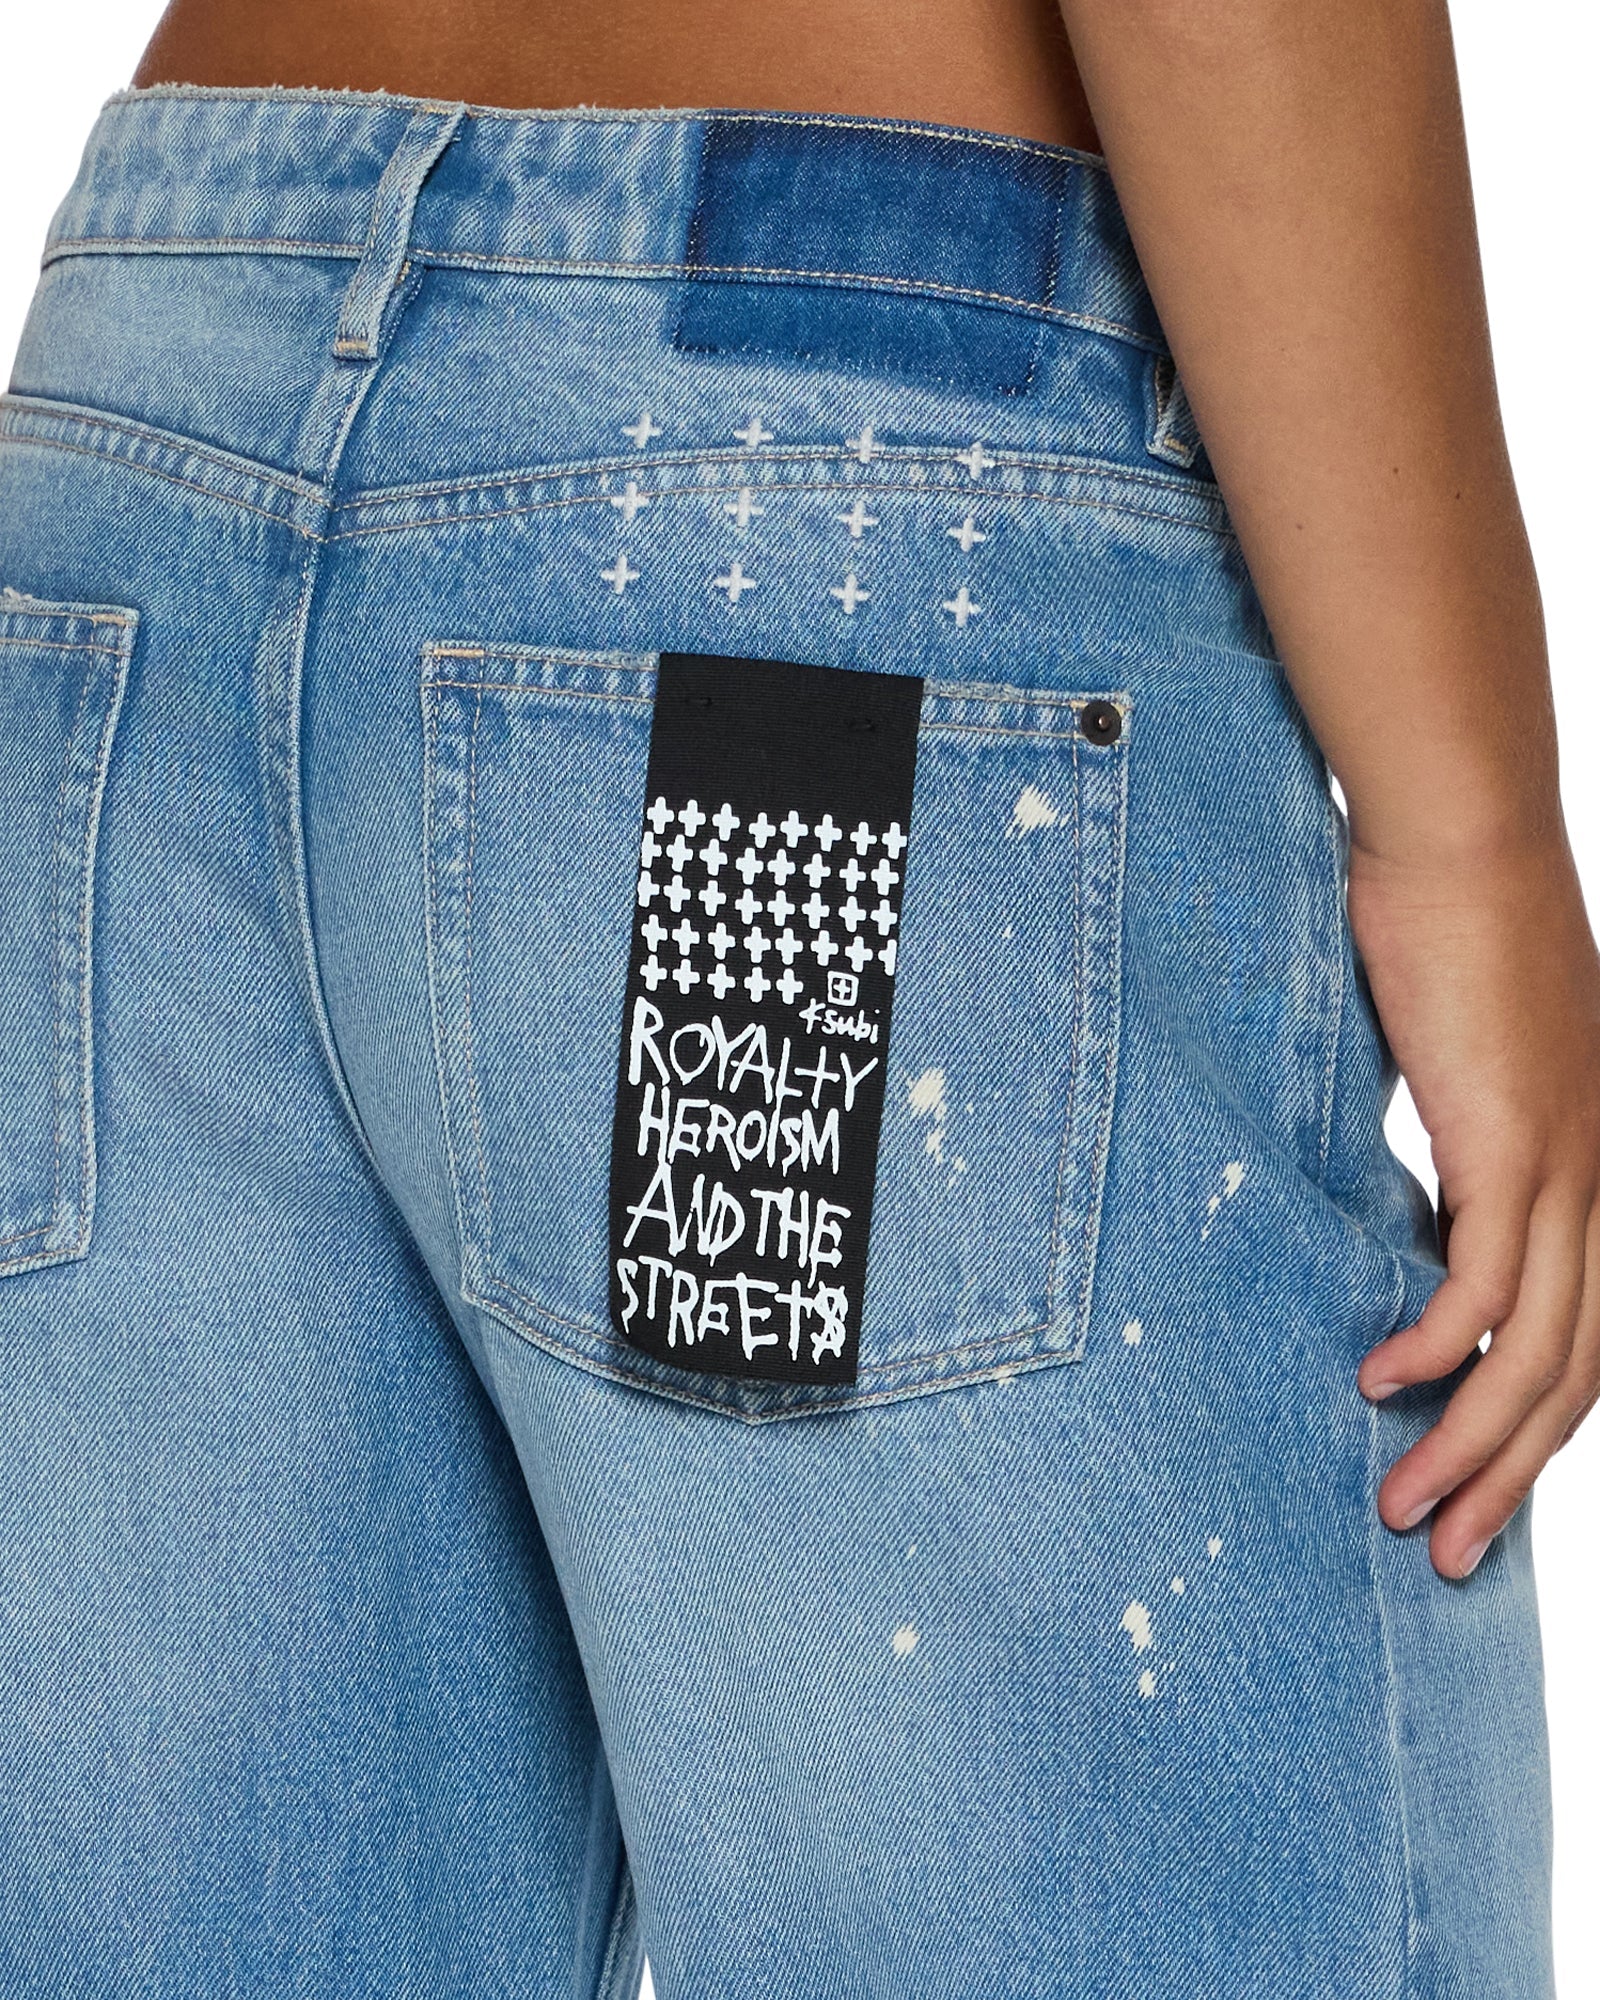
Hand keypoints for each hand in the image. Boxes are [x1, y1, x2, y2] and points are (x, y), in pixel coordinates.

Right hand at [1351, 835, 1599, 1578]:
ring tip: (1409, 1514)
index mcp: (1589, 1170)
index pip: (1582, 1337)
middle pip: (1576, 1377)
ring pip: (1541, 1355)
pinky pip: (1482, 1284)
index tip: (1471, 1486)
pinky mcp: (1516, 1143)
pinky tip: (1378, 1381)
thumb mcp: (1449, 1068)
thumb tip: (1395, 1205)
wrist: (1463, 836)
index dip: (1532, 1430)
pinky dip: (1435, 1351)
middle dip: (1512, 1480)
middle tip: (1449, 1554)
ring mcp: (1569, 1166)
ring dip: (1472, 1448)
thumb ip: (1442, 1149)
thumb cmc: (1445, 930)